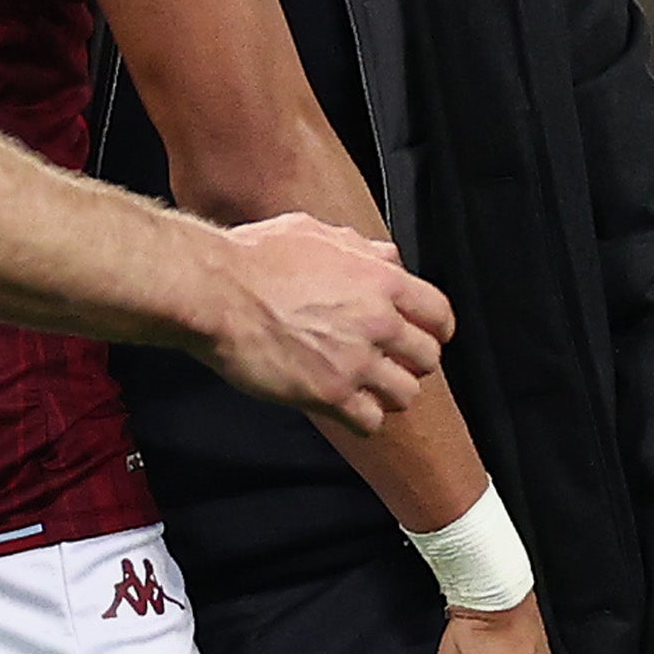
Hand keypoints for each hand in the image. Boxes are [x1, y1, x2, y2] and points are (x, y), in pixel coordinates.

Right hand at [205, 213, 450, 433]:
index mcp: (379, 280)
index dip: (435, 329)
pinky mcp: (329, 393)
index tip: (426, 337)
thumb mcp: (312, 231)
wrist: (215, 292)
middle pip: (427, 359)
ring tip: (367, 390)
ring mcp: (355, 361)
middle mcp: (376, 322)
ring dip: (388, 394)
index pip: (438, 314)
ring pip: (406, 395)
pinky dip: (361, 420)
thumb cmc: (253, 259)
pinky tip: (344, 408)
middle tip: (389, 364)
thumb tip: (384, 256)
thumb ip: (357, 248)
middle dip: (410, 363)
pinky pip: (370, 422)